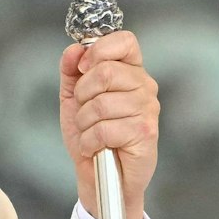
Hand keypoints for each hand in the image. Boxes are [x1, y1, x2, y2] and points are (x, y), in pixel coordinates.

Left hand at [60, 30, 159, 218]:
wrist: (100, 177)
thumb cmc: (92, 136)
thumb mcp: (73, 100)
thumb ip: (71, 71)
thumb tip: (74, 50)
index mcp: (131, 72)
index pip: (125, 41)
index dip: (99, 50)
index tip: (84, 69)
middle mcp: (144, 87)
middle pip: (105, 72)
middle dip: (82, 95)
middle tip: (84, 112)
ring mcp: (147, 110)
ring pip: (100, 103)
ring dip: (84, 123)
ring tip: (90, 133)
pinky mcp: (145, 133)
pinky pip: (104, 128)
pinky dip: (90, 141)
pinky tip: (95, 148)